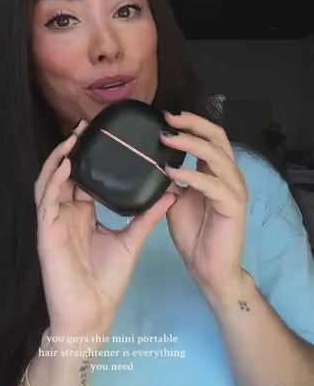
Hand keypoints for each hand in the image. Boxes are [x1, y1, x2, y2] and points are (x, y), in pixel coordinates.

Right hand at [35, 119, 176, 339]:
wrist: (93, 315)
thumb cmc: (106, 281)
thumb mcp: (131, 241)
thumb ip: (146, 216)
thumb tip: (170, 194)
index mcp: (82, 214)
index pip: (83, 178)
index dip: (90, 156)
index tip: (104, 135)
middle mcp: (66, 214)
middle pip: (64, 174)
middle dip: (73, 149)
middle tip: (87, 126)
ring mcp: (54, 222)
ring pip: (50, 181)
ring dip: (59, 158)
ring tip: (74, 138)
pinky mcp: (46, 233)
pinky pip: (46, 201)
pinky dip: (54, 180)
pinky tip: (66, 164)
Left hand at [160, 111, 247, 305]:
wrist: (209, 269)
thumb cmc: (194, 234)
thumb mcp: (176, 200)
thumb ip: (170, 180)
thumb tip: (151, 161)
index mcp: (217, 171)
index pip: (210, 136)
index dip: (192, 123)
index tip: (166, 116)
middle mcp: (229, 176)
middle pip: (218, 137)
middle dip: (193, 124)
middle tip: (168, 119)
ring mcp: (234, 190)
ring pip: (217, 155)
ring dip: (190, 144)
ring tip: (166, 139)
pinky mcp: (233, 206)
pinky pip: (212, 184)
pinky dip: (192, 174)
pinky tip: (172, 171)